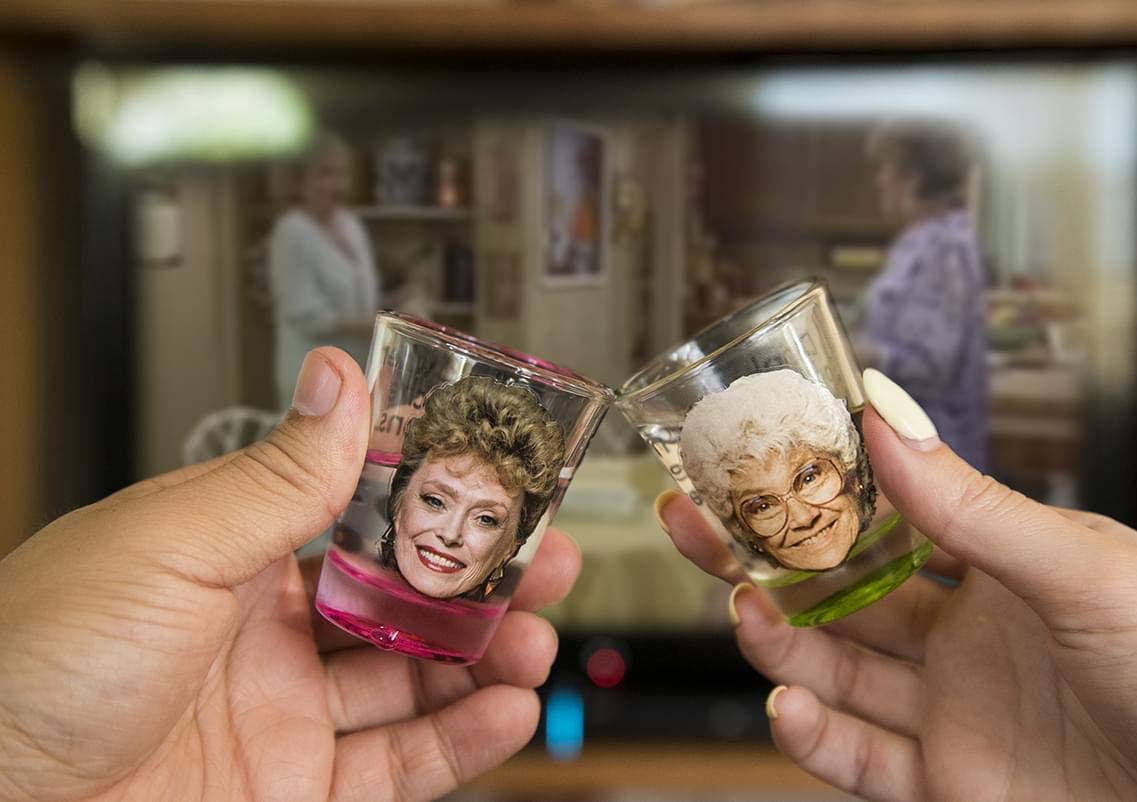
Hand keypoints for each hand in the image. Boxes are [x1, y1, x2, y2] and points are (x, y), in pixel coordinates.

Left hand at [0, 348, 579, 801]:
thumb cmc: (26, 663)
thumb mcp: (167, 546)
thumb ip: (275, 476)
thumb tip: (340, 378)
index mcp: (227, 553)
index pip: (358, 513)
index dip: (434, 500)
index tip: (497, 483)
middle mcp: (261, 631)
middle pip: (399, 599)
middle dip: (478, 581)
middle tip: (544, 562)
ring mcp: (280, 715)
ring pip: (413, 682)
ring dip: (484, 659)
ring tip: (536, 640)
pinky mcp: (292, 792)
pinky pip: (397, 766)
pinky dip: (460, 742)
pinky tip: (503, 711)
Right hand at [658, 395, 1136, 799]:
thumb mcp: (1088, 572)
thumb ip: (974, 508)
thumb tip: (888, 416)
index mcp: (1000, 563)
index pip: (882, 515)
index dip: (812, 490)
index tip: (749, 459)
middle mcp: (964, 635)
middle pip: (837, 591)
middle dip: (761, 558)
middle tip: (693, 522)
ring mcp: (954, 711)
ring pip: (834, 672)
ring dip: (777, 645)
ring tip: (743, 616)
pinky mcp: (951, 784)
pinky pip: (863, 761)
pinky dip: (814, 739)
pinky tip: (787, 709)